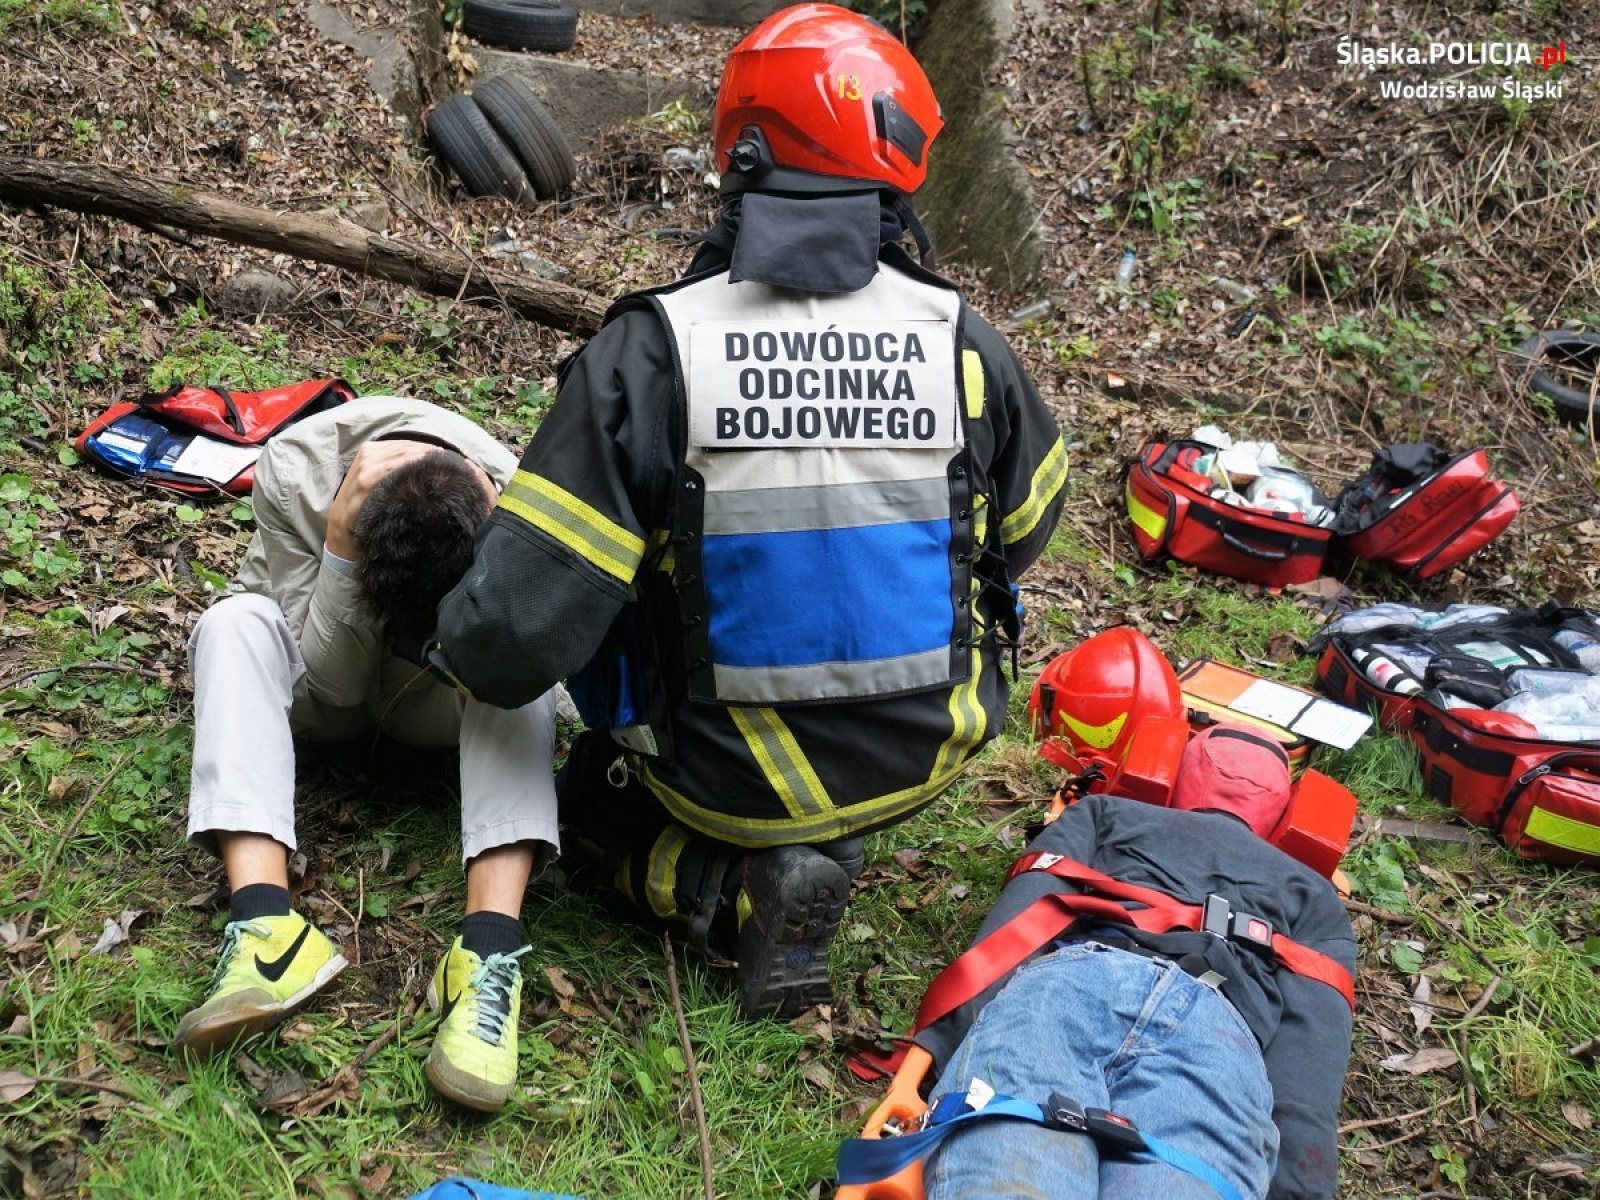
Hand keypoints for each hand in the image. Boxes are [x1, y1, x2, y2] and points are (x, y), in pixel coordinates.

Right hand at [324, 439, 436, 560]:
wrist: (342, 528)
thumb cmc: (366, 504)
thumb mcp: (379, 481)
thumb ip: (396, 468)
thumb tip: (429, 462)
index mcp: (371, 450)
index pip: (405, 443)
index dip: (426, 447)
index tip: (447, 454)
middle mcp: (367, 454)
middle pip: (405, 447)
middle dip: (428, 451)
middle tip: (450, 458)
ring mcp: (365, 467)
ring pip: (400, 455)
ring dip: (422, 457)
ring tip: (442, 462)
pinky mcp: (364, 482)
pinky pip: (389, 470)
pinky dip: (406, 467)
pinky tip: (422, 469)